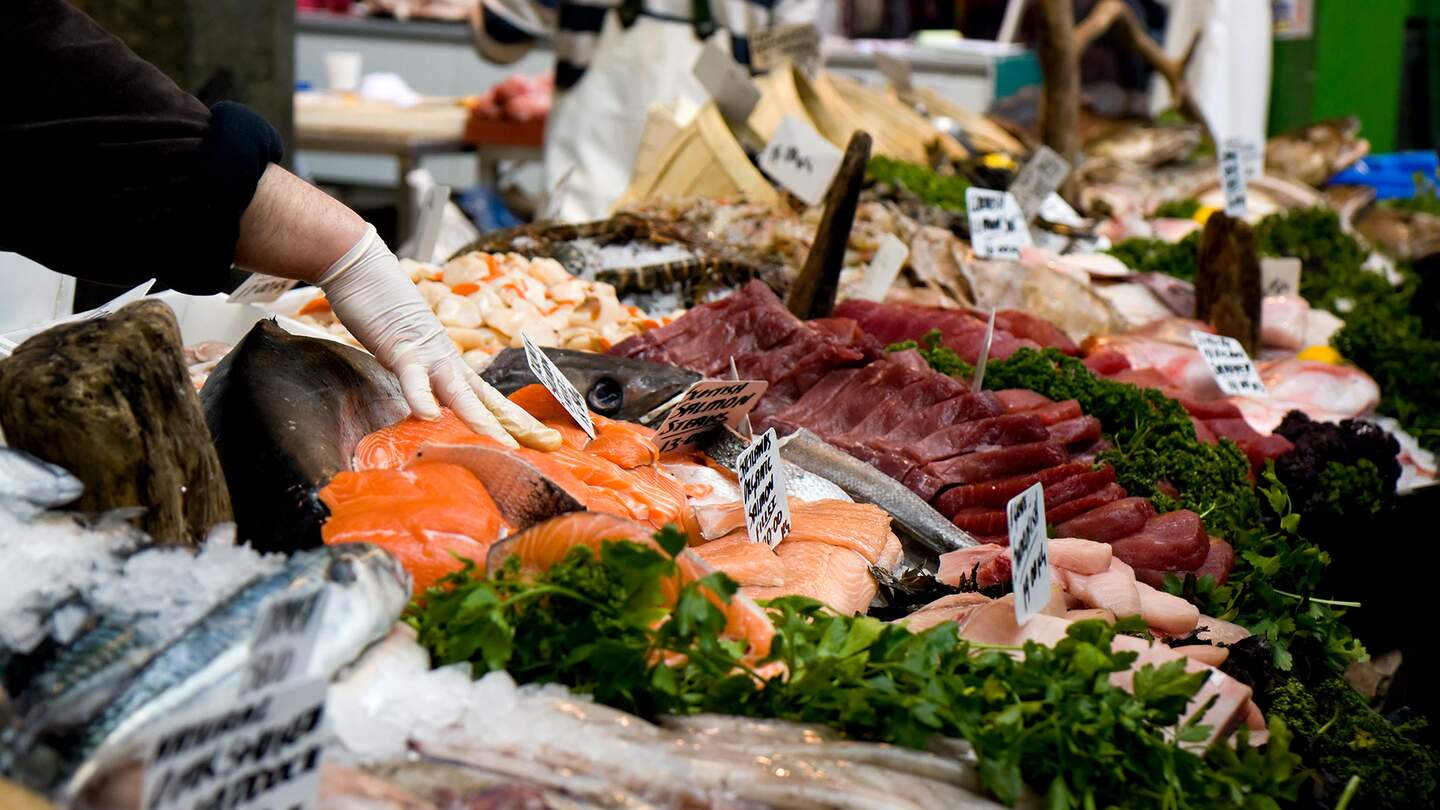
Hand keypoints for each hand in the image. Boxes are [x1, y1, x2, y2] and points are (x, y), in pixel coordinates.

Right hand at [317, 225, 560, 449]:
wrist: (363, 269)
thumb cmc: (383, 311)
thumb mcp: (408, 353)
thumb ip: (422, 378)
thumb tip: (430, 407)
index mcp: (451, 365)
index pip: (491, 398)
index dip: (517, 420)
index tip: (547, 441)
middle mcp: (447, 361)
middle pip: (488, 398)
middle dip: (518, 424)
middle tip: (549, 444)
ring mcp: (427, 354)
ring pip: (460, 391)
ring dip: (481, 418)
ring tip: (503, 444)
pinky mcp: (399, 348)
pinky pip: (412, 376)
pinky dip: (420, 395)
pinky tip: (428, 415)